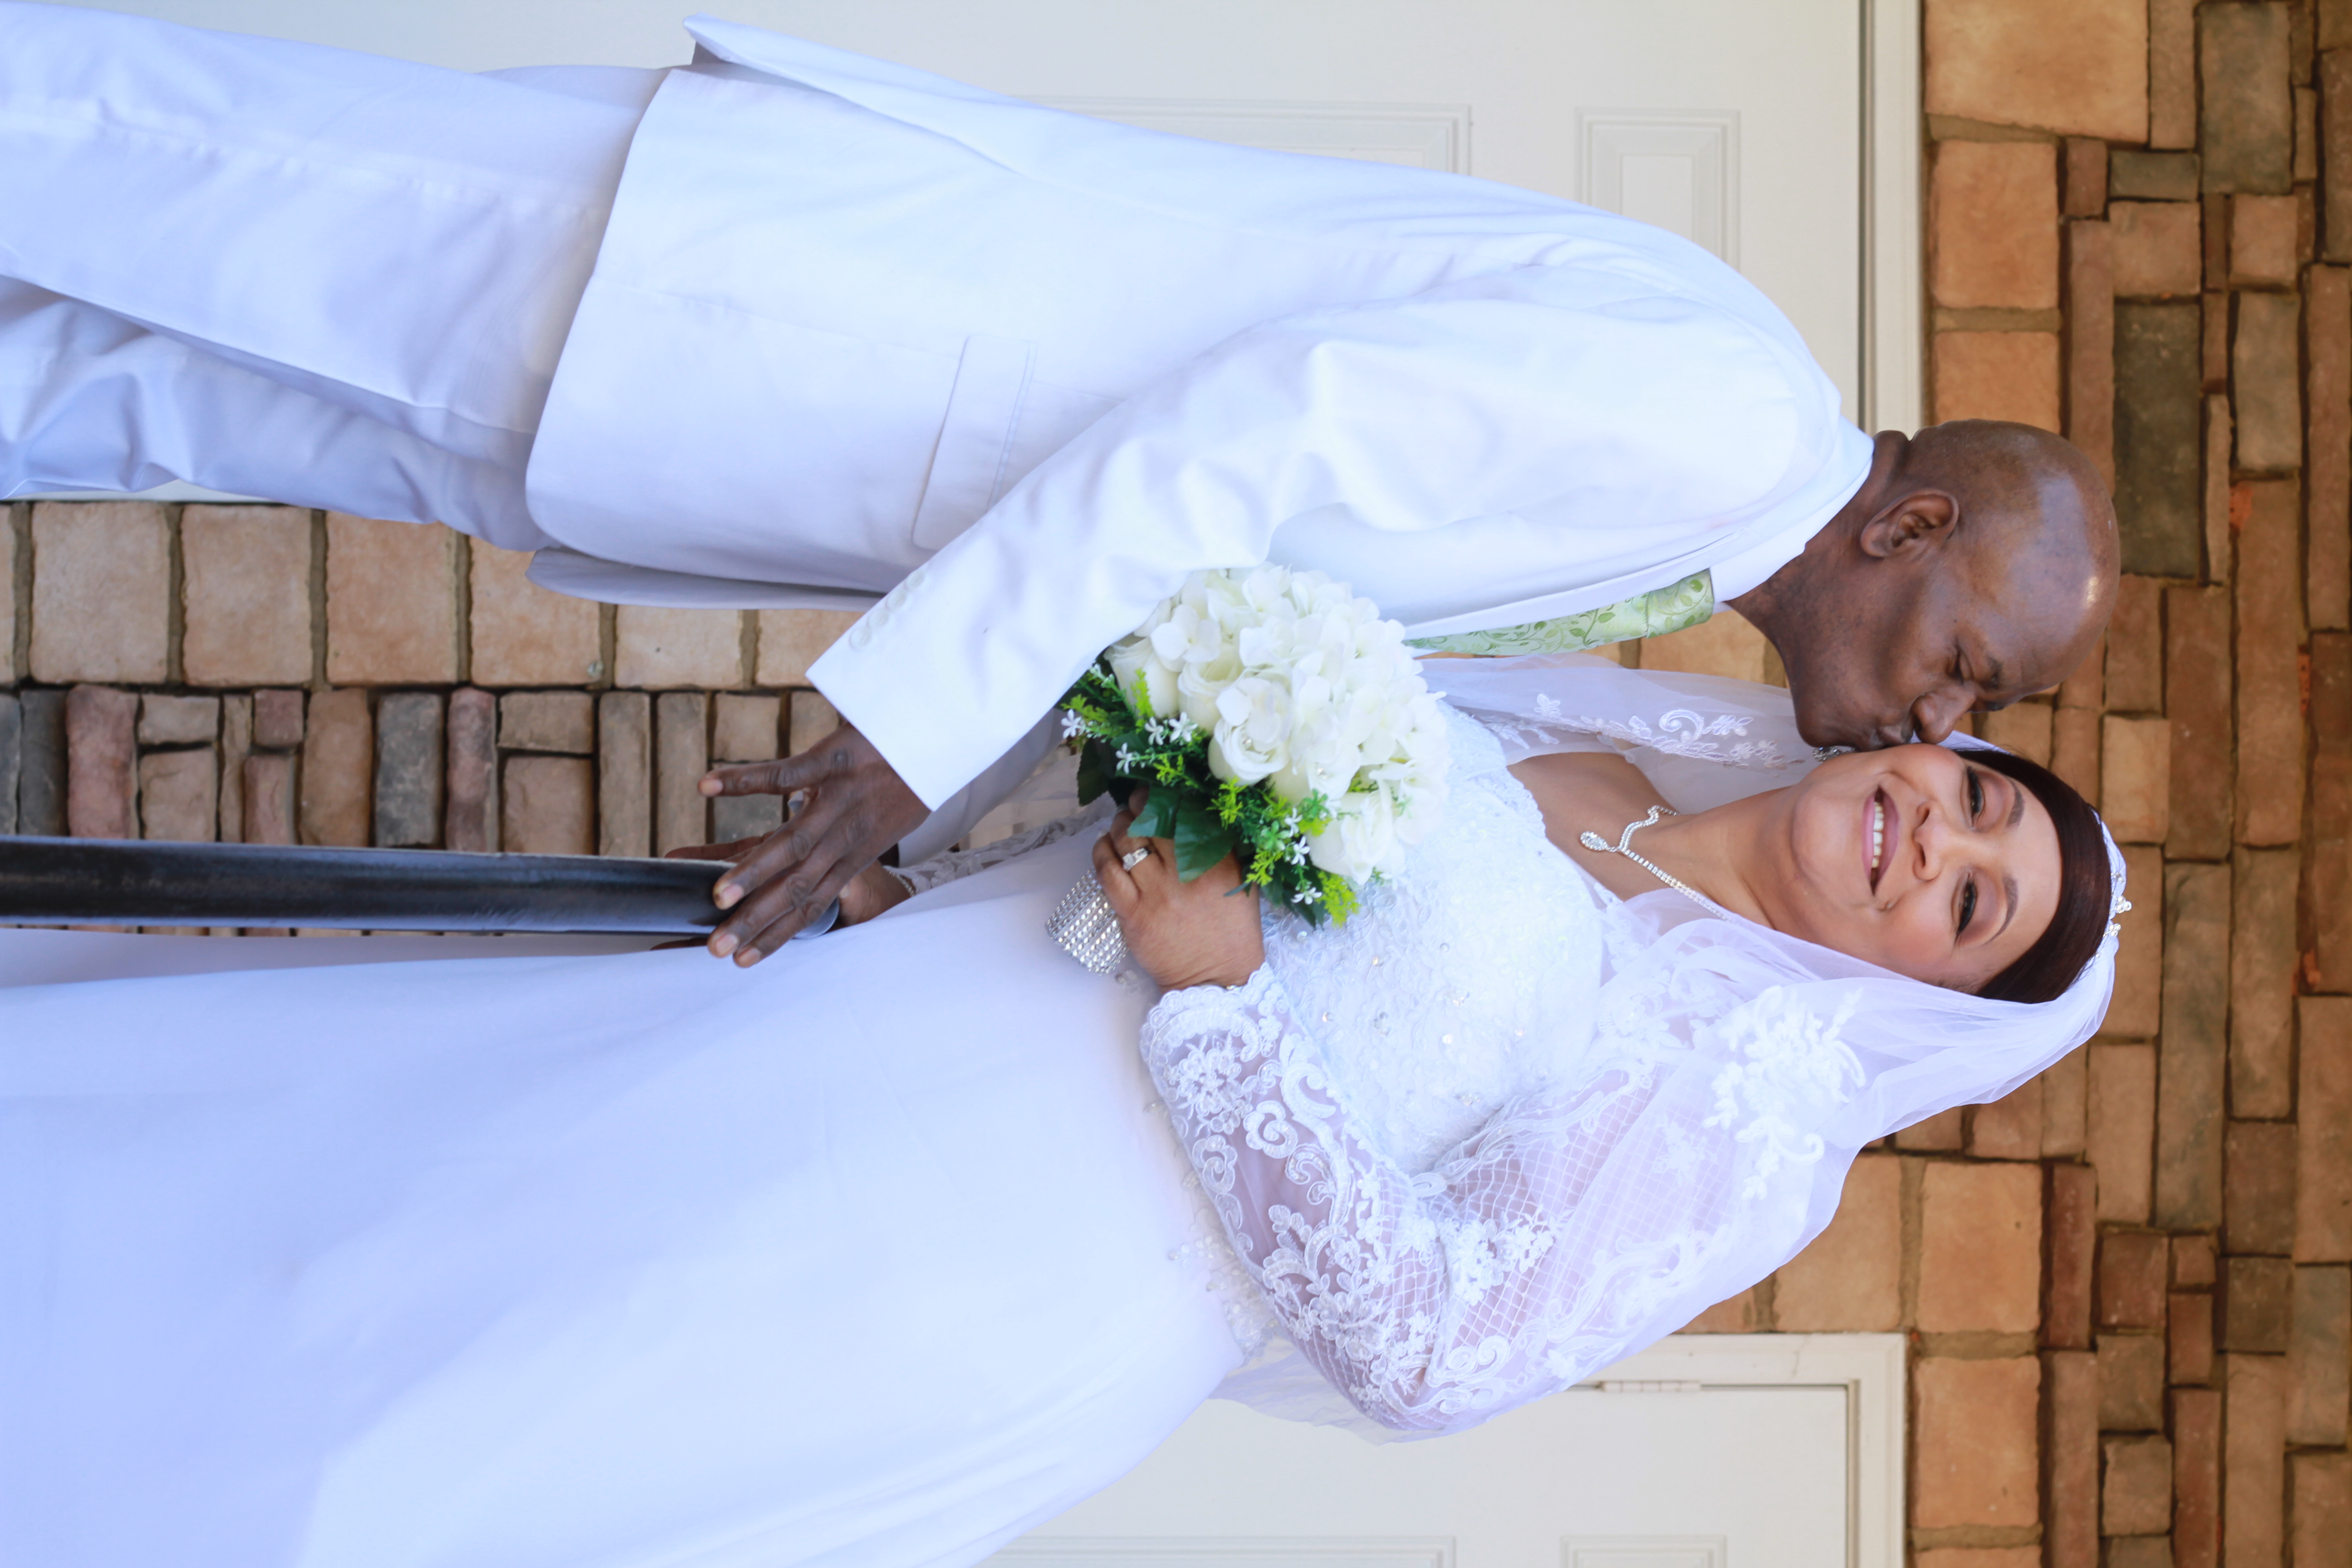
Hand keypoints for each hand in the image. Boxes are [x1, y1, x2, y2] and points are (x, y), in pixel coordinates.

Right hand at [675, 722, 928, 965]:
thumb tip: (800, 869)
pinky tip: (708, 786)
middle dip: (755, 918)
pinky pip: (784, 774)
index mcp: (854, 856)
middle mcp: (846, 836)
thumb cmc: (902, 786)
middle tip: (718, 946)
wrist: (934, 740)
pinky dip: (744, 781)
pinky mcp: (833, 760)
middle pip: (797, 885)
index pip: (812, 904)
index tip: (744, 960)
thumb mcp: (877, 830)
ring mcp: (839, 799)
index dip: (778, 934)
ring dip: (754, 871)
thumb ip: (839, 852)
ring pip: (793, 843)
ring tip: (719, 894)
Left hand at [1091, 790, 1263, 990]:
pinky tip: (1105, 846)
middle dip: (1137, 806)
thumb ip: (1223, 849)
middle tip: (1134, 803)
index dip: (1163, 796)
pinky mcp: (1132, 914)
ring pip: (1125, 843)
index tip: (1156, 790)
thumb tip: (1198, 813)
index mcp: (1216, 863)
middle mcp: (1183, 874)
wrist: (1216, 980)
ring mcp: (1155, 894)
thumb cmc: (1232, 931)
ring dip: (1119, 826)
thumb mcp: (1241, 884)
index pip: (1184, 815)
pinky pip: (1107, 873)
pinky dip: (1102, 853)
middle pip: (1149, 823)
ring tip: (1121, 823)